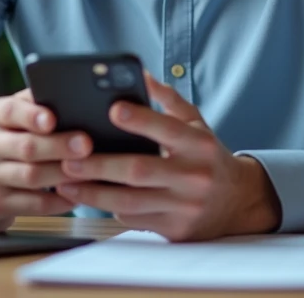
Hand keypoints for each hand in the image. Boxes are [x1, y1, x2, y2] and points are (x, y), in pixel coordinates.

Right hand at [0, 88, 91, 230]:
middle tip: (87, 145)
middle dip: (60, 146)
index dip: (32, 116)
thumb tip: (76, 100)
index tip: (53, 120)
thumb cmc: (7, 140)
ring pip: (32, 176)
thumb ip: (37, 104)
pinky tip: (76, 195)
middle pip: (26, 147)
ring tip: (90, 170)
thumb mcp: (14, 117)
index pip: (9, 111)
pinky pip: (33, 204)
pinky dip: (58, 201)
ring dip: (64, 174)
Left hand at [55, 73, 280, 240]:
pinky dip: (109, 209)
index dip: (140, 119)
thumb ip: (168, 100)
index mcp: (199, 145)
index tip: (112, 109)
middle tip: (68, 158)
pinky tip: (89, 198)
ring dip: (94, 193)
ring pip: (130, 202)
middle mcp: (194, 176)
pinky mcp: (174, 230)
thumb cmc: (208, 156)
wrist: (238, 202)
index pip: (168, 129)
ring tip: (65, 182)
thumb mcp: (196, 124)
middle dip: (100, 164)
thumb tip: (140, 74)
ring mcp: (184, 206)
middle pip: (139, 170)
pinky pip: (134, 219)